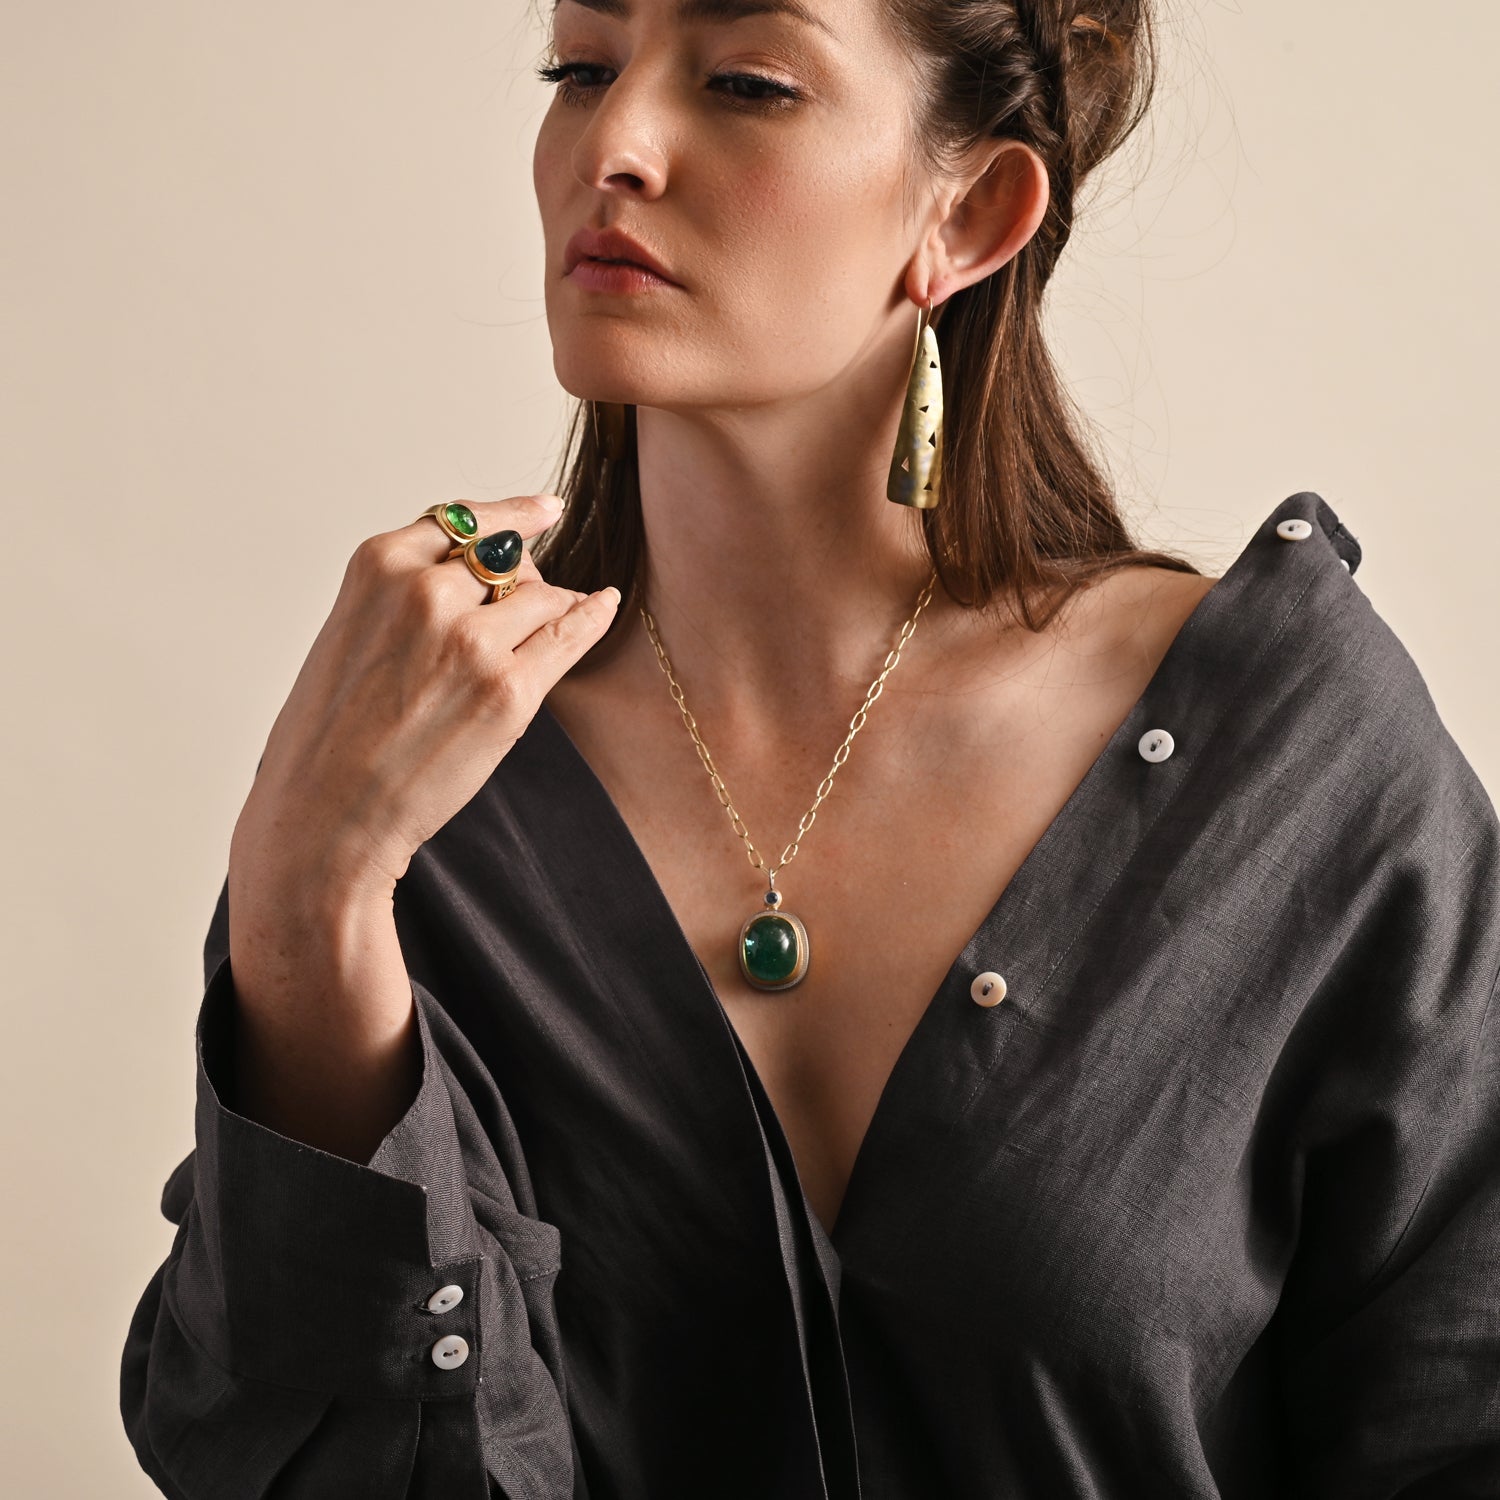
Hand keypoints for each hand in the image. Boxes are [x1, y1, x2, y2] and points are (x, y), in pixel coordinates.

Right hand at [230, 493, 617, 902]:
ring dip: (550, 608)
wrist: (324, 814)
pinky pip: (570, 634)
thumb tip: (476, 571)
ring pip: (542, 595)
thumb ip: (403, 594)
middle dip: (522, 578)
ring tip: (543, 629)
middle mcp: (426, 591)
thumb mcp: (349, 633)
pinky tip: (605, 604)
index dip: (510, 514)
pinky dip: (592, 615)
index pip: (462, 520)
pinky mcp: (509, 690)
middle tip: (525, 601)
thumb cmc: (328, 737)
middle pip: (507, 558)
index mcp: (378, 566)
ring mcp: (472, 641)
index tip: (544, 509)